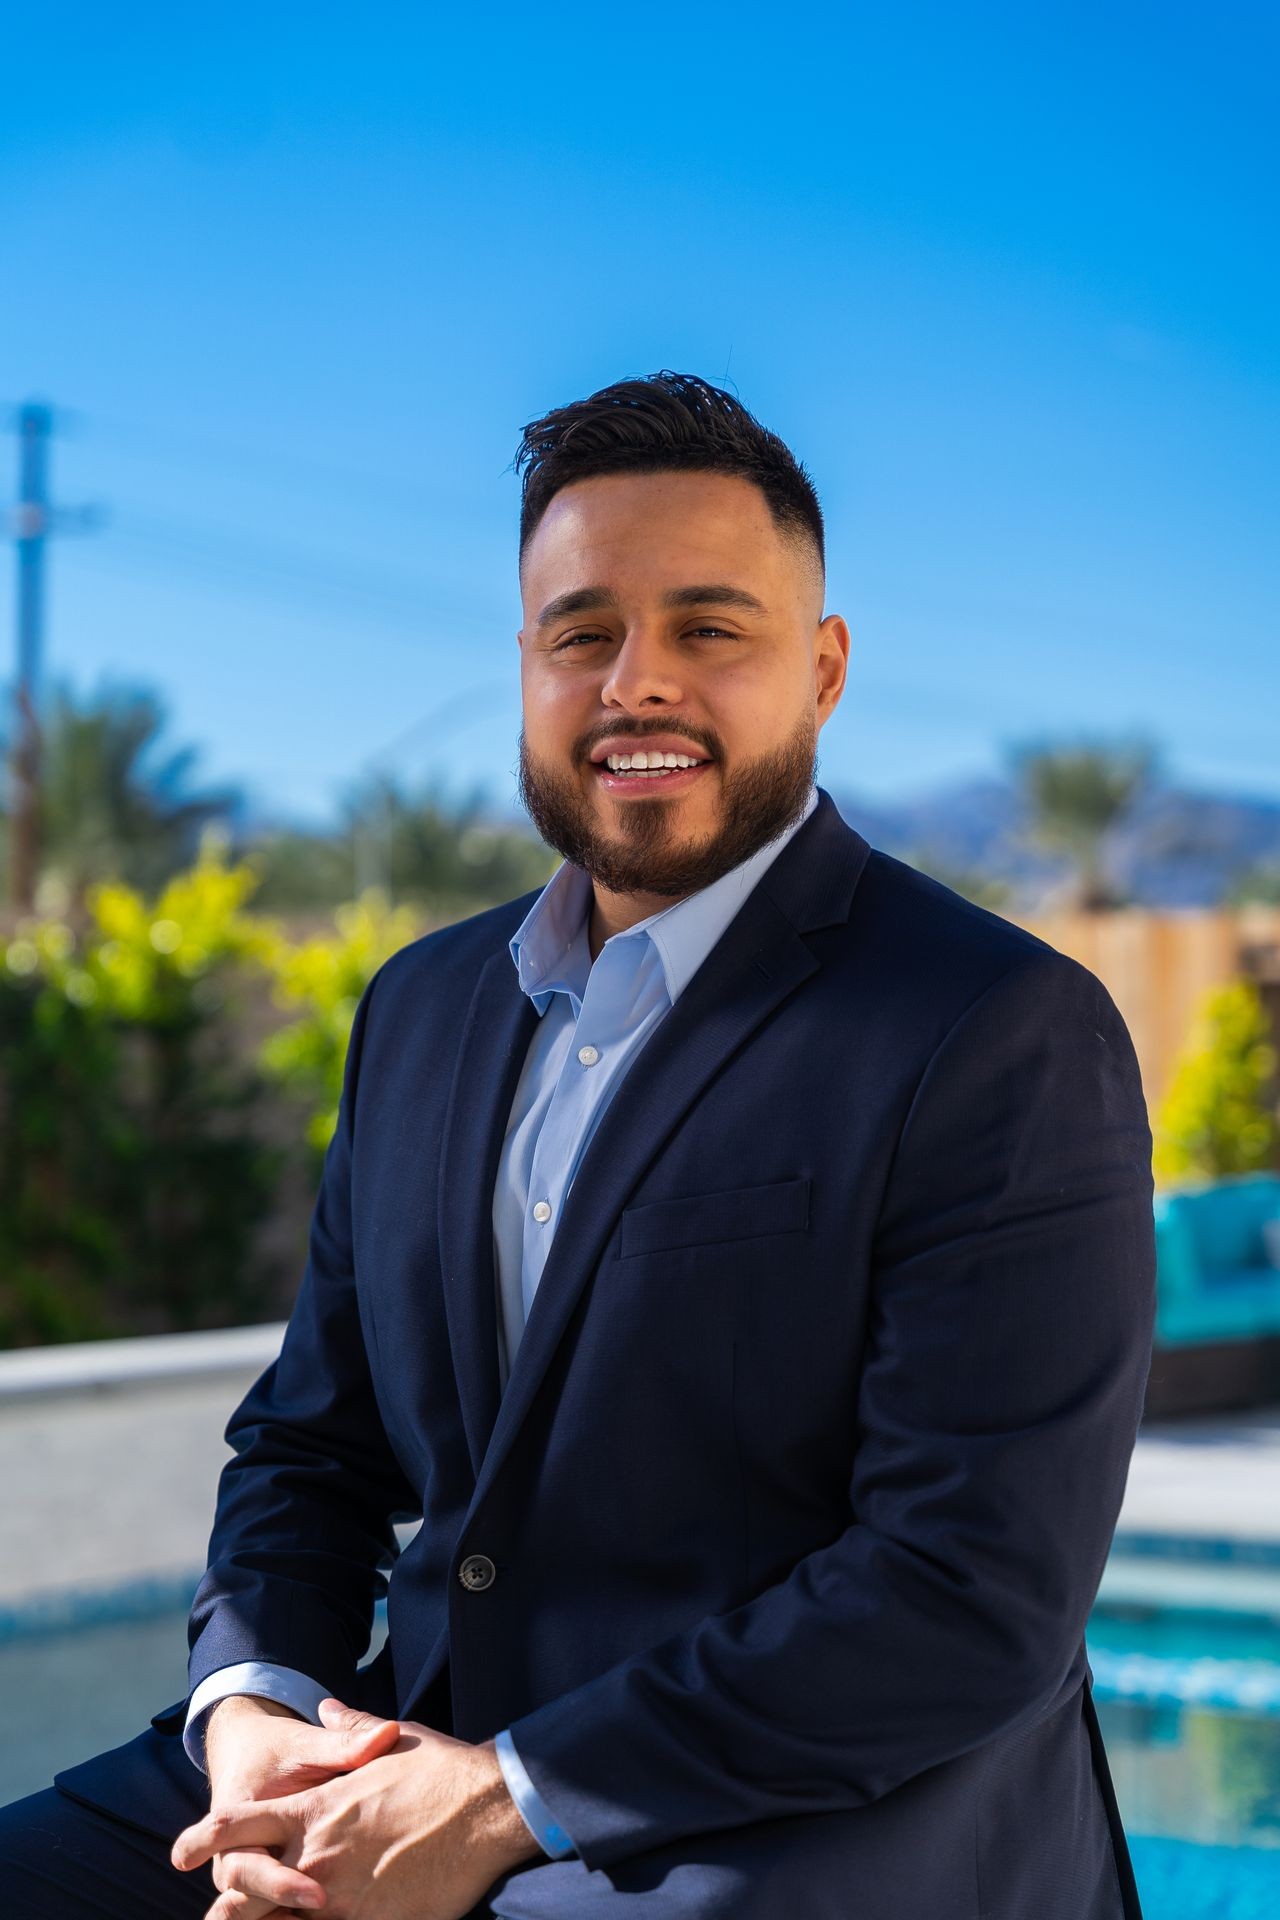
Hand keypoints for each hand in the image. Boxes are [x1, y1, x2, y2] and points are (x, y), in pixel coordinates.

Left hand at [173, 1697, 540, 1919]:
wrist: (487, 1807)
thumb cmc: (442, 1769)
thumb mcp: (391, 1741)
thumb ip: (347, 1732)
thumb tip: (326, 1707)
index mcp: (313, 1808)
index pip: (237, 1825)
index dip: (203, 1840)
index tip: (180, 1854)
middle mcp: (315, 1854)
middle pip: (243, 1892)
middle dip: (227, 1909)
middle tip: (217, 1919)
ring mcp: (339, 1897)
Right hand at [192, 1692, 402, 1919]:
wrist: (247, 1755)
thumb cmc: (280, 1751)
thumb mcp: (307, 1745)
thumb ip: (343, 1746)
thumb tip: (390, 1734)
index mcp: (235, 1818)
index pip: (244, 1863)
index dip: (279, 1884)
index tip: (319, 1896)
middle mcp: (231, 1856)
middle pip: (243, 1903)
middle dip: (281, 1907)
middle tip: (324, 1909)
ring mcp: (242, 1877)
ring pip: (251, 1917)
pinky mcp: (257, 1888)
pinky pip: (267, 1914)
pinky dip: (288, 1919)